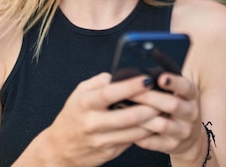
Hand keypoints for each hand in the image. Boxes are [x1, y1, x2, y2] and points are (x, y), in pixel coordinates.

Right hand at [38, 72, 160, 166]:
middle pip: (128, 116)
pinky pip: (133, 141)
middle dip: (150, 106)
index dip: (130, 86)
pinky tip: (156, 122)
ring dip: (153, 120)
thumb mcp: (78, 94)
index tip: (147, 78)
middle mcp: (92, 123)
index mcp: (84, 104)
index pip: (110, 94)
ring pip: (134, 131)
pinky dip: (147, 131)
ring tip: (166, 108)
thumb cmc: (73, 116)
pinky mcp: (109, 152)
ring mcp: (101, 140)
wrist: (59, 150)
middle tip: (165, 95)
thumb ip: (98, 82)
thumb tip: (119, 72)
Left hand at [132, 73, 206, 164]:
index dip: (174, 83)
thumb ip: (166, 81)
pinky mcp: (173, 146)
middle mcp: (190, 113)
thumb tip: (145, 65)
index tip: (160, 78)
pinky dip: (140, 136)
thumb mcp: (180, 92)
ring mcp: (183, 131)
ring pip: (162, 125)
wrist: (190, 138)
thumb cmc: (177, 108)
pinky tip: (127, 129)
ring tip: (124, 110)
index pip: (186, 87)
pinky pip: (154, 142)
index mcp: (191, 96)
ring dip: (142, 117)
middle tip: (131, 92)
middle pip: (172, 105)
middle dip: (150, 98)